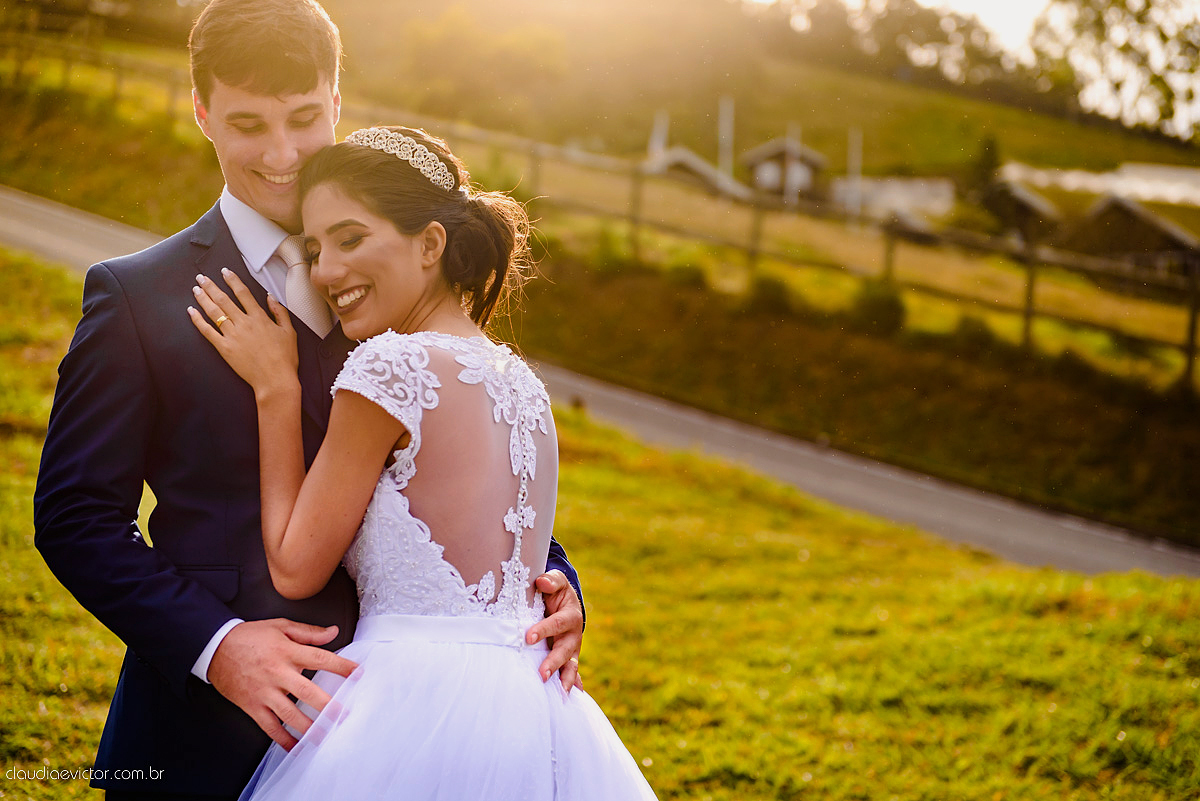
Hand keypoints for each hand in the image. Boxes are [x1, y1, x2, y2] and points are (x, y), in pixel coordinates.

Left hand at [187, 269, 297, 396]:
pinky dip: (198, 320)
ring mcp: (232, 336)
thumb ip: (279, 312)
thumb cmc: (284, 359)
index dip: (232, 280)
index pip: (243, 293)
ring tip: (196, 290)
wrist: (275, 380)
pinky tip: (192, 312)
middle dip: (211, 286)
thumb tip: (271, 297)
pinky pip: (207, 331)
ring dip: (203, 299)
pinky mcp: (224, 348)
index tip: (225, 272)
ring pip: (214, 312)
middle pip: (223, 299)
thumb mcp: (289, 332)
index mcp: (259, 318)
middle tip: (202, 278)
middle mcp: (243, 324)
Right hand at [207, 618, 357, 750]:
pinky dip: (283, 739)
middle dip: (328, 706)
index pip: (321, 659)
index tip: (358, 674)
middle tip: (345, 715)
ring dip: (310, 727)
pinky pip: (270, 726)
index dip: (341, 667)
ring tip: (326, 736)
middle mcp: (277, 673)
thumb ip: (308, 632)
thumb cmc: (248, 637)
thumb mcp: (280, 626)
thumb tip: (333, 632)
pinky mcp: (252, 706)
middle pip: (308, 692)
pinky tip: (296, 747)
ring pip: (290, 714)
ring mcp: (264, 692)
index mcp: (287, 652)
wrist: (214, 647)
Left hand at [525, 570, 584, 692]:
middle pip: (565, 650)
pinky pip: (571, 673)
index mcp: (570, 615)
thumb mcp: (556, 582)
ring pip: (570, 666)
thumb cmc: (555, 591)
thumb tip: (541, 582)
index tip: (528, 637)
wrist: (565, 602)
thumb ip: (550, 580)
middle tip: (541, 674)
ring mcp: (572, 649)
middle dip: (553, 662)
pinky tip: (566, 699)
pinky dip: (571, 685)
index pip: (556, 623)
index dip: (543, 630)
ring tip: (559, 695)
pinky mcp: (569, 658)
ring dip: (564, 679)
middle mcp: (573, 635)